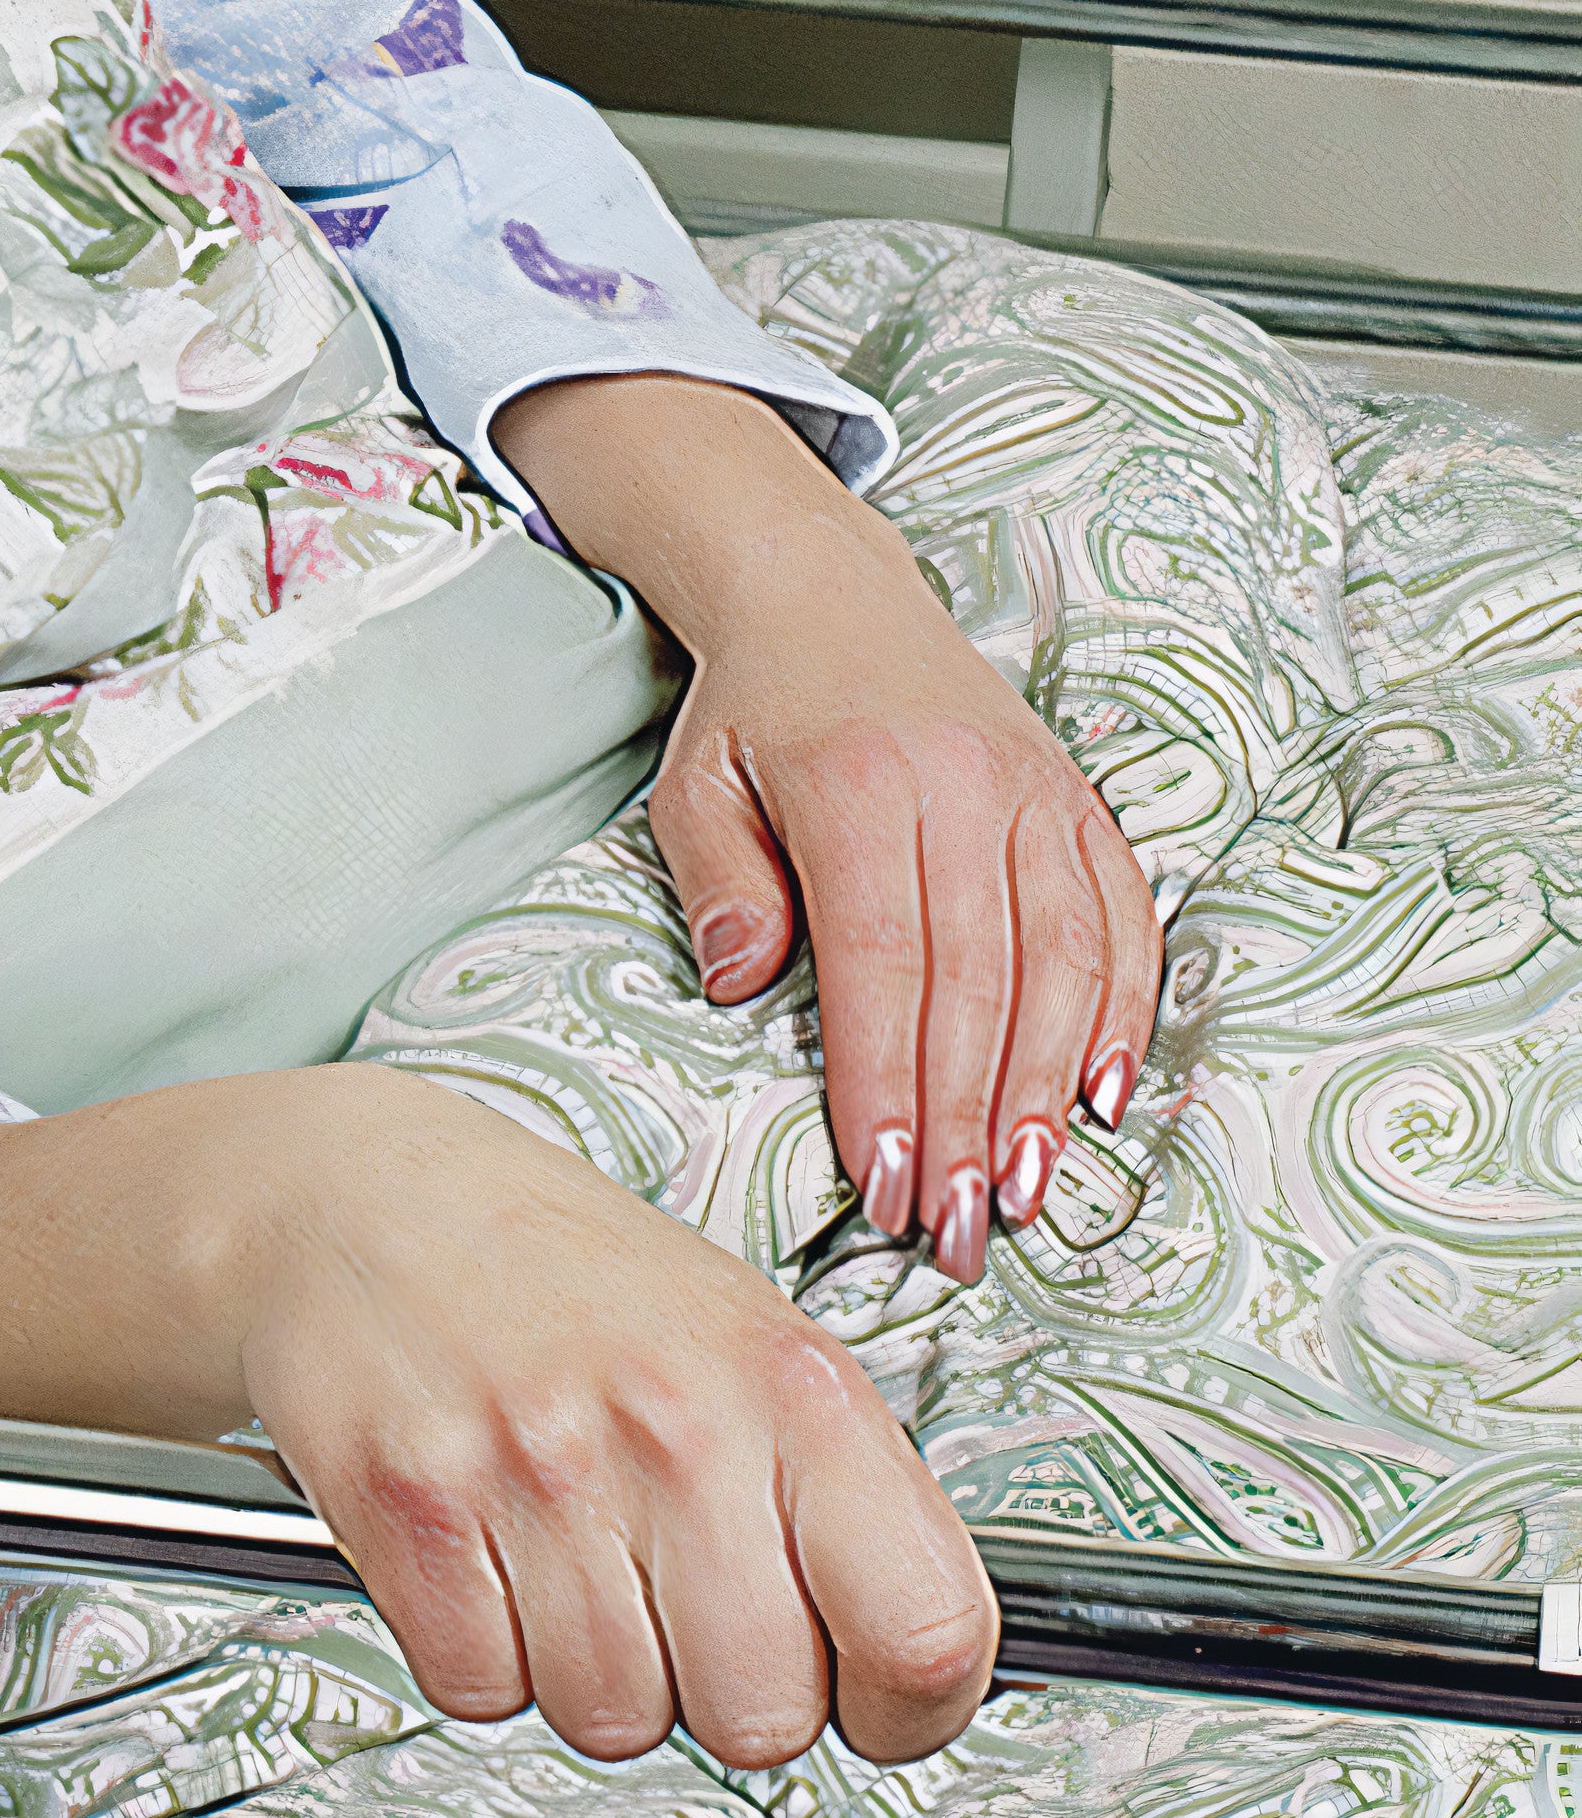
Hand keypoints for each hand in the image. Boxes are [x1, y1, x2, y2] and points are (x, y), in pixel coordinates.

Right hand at [0, 1073, 997, 1766]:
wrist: (332, 1192)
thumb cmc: (551, 1275)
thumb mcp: (726, 1329)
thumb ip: (835, 1484)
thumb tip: (936, 1678)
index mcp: (774, 1379)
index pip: (932, 1633)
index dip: (907, 1705)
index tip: (864, 1688)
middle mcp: (666, 1415)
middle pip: (758, 1718)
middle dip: (709, 1696)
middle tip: (652, 1607)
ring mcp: (525, 1457)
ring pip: (607, 1722)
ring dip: (574, 1679)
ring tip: (543, 1568)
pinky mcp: (391, 1494)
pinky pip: (472, 1687)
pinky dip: (463, 1658)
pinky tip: (452, 1563)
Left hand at [496, 375, 1158, 1282]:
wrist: (827, 592)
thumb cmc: (751, 710)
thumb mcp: (696, 782)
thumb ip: (719, 883)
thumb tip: (743, 988)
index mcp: (858, 784)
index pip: (881, 959)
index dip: (887, 1078)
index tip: (881, 1178)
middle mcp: (963, 789)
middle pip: (980, 980)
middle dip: (967, 1117)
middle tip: (956, 1225)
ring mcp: (1033, 793)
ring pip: (1062, 959)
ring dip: (1047, 1086)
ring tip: (1024, 1189)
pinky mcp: (1076, 800)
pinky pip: (1121, 916)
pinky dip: (1121, 1010)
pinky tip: (1104, 1094)